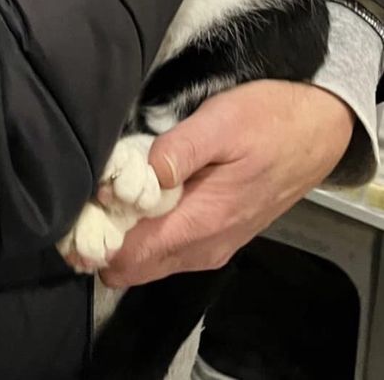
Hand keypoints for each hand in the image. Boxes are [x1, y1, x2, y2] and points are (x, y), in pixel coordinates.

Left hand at [100, 80, 354, 287]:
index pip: (133, 257)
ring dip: (122, 238)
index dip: (97, 240)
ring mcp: (212, 244)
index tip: (72, 212)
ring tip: (99, 196)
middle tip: (78, 202)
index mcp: (202, 222)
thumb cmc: (269, 121)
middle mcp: (204, 246)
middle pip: (135, 267)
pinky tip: (131, 200)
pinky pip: (169, 248)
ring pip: (151, 260)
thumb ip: (178, 151)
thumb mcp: (222, 122)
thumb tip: (137, 174)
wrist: (317, 130)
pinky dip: (144, 233)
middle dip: (102, 242)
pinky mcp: (217, 234)